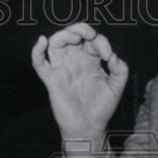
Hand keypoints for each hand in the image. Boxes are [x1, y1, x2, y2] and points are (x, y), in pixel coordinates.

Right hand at [31, 23, 128, 142]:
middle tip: (89, 36)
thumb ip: (120, 70)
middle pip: (72, 35)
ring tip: (74, 37)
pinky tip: (42, 41)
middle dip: (80, 29)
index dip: (100, 42)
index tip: (108, 57)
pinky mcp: (51, 79)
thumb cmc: (101, 108)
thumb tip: (112, 56)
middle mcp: (75, 60)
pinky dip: (37, 50)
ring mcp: (62, 68)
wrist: (89, 127)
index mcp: (90, 59)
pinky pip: (39, 62)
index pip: (92, 40)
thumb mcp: (116, 87)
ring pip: (55, 43)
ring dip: (63, 35)